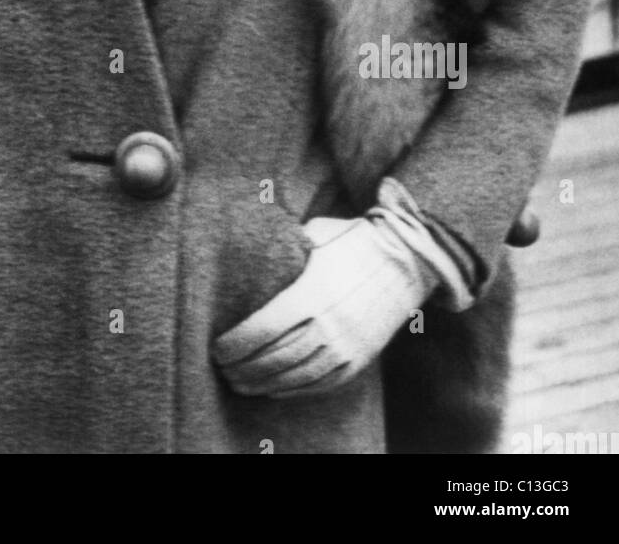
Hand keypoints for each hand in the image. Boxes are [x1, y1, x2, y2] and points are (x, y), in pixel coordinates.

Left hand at [211, 211, 437, 398]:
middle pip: (276, 357)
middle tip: (222, 368)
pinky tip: (273, 388)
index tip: (217, 347)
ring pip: (296, 375)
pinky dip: (294, 389)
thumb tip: (251, 247)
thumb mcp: (315, 234)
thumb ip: (286, 248)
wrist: (406, 260)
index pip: (264, 328)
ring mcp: (348, 346)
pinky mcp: (360, 359)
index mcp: (313, 292)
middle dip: (243, 366)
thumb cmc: (353, 240)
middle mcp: (330, 324)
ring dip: (263, 383)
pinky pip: (322, 383)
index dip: (237, 343)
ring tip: (239, 383)